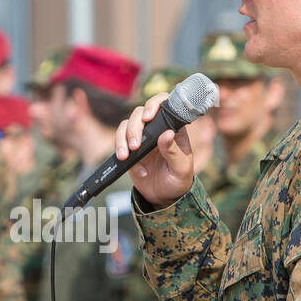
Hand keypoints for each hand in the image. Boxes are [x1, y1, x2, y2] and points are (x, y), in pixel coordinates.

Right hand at [114, 93, 194, 208]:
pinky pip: (119, 141)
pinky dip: (121, 151)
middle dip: (134, 127)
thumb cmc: (178, 179)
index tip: (148, 116)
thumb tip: (167, 133)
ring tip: (126, 156)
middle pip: (139, 113)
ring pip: (126, 124)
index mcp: (173, 127)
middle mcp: (156, 128)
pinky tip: (132, 166)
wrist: (164, 196)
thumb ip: (173, 151)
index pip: (164, 105)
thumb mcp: (181, 168)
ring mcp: (142, 137)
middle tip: (135, 146)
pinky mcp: (129, 148)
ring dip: (123, 138)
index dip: (154, 104)